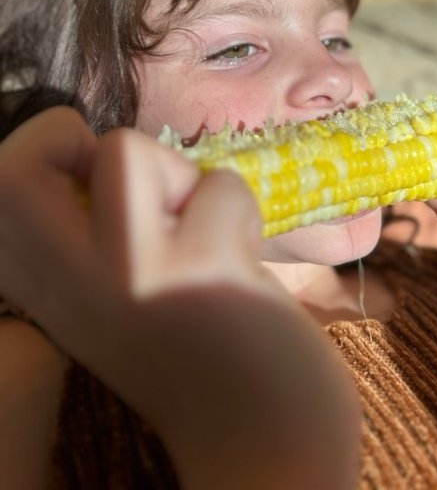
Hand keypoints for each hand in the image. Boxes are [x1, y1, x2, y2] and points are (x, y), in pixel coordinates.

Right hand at [0, 108, 359, 488]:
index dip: (40, 152)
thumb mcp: (115, 301)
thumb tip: (100, 155)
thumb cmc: (199, 352)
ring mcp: (128, 280)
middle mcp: (65, 288)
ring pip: (124, 150)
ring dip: (179, 174)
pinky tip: (242, 267)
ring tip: (201, 232)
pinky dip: (239, 208)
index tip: (92, 183)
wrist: (265, 442)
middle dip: (78, 138)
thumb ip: (89, 236)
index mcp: (43, 291)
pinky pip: (217, 186)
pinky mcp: (198, 274)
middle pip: (9, 168)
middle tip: (137, 189)